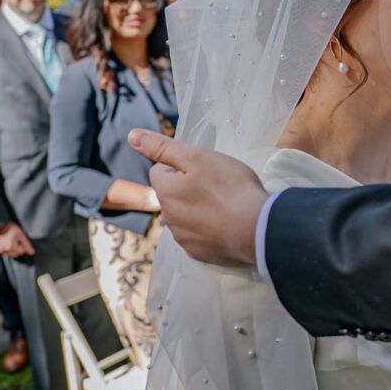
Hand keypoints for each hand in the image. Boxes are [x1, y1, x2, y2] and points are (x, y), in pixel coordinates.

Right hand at [0, 222, 34, 257]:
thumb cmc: (8, 227)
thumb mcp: (20, 233)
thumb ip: (26, 243)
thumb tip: (32, 253)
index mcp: (11, 246)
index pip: (21, 251)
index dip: (22, 245)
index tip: (19, 239)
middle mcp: (4, 250)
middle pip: (15, 254)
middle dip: (16, 248)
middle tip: (13, 239)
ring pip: (8, 253)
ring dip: (9, 249)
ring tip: (7, 240)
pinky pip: (0, 252)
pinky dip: (1, 249)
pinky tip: (1, 242)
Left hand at [127, 130, 266, 266]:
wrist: (258, 229)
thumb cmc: (230, 188)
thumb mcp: (197, 157)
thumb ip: (162, 147)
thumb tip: (132, 136)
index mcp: (165, 193)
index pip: (160, 171)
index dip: (181, 166)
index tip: (205, 168)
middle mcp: (168, 218)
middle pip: (172, 196)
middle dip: (187, 189)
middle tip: (218, 186)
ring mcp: (184, 239)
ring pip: (184, 217)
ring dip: (197, 210)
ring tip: (225, 206)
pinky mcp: (199, 254)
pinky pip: (198, 237)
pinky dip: (208, 230)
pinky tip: (227, 225)